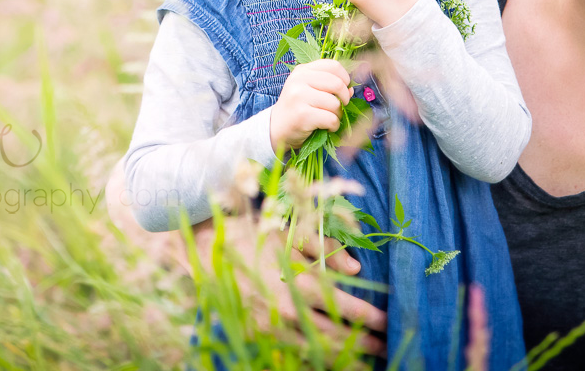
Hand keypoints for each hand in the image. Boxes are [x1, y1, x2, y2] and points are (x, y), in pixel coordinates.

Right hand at [103, 164, 386, 356]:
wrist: (194, 244)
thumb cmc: (244, 227)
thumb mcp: (283, 228)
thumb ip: (321, 245)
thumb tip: (355, 267)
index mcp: (291, 281)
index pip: (342, 307)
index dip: (369, 317)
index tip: (390, 321)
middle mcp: (280, 309)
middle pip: (332, 335)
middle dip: (362, 343)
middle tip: (386, 345)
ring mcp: (265, 326)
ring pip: (312, 350)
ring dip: (342, 356)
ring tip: (367, 358)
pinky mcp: (253, 331)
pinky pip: (289, 352)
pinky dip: (313, 357)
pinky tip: (329, 358)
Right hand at [271, 59, 352, 154]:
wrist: (276, 129)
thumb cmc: (297, 109)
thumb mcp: (309, 90)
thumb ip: (329, 86)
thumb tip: (351, 89)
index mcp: (302, 71)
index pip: (333, 66)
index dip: (345, 78)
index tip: (344, 89)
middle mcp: (299, 80)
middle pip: (337, 84)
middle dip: (345, 98)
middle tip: (341, 106)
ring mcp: (299, 96)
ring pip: (335, 103)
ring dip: (338, 114)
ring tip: (330, 118)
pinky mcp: (302, 115)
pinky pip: (331, 119)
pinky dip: (334, 126)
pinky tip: (327, 127)